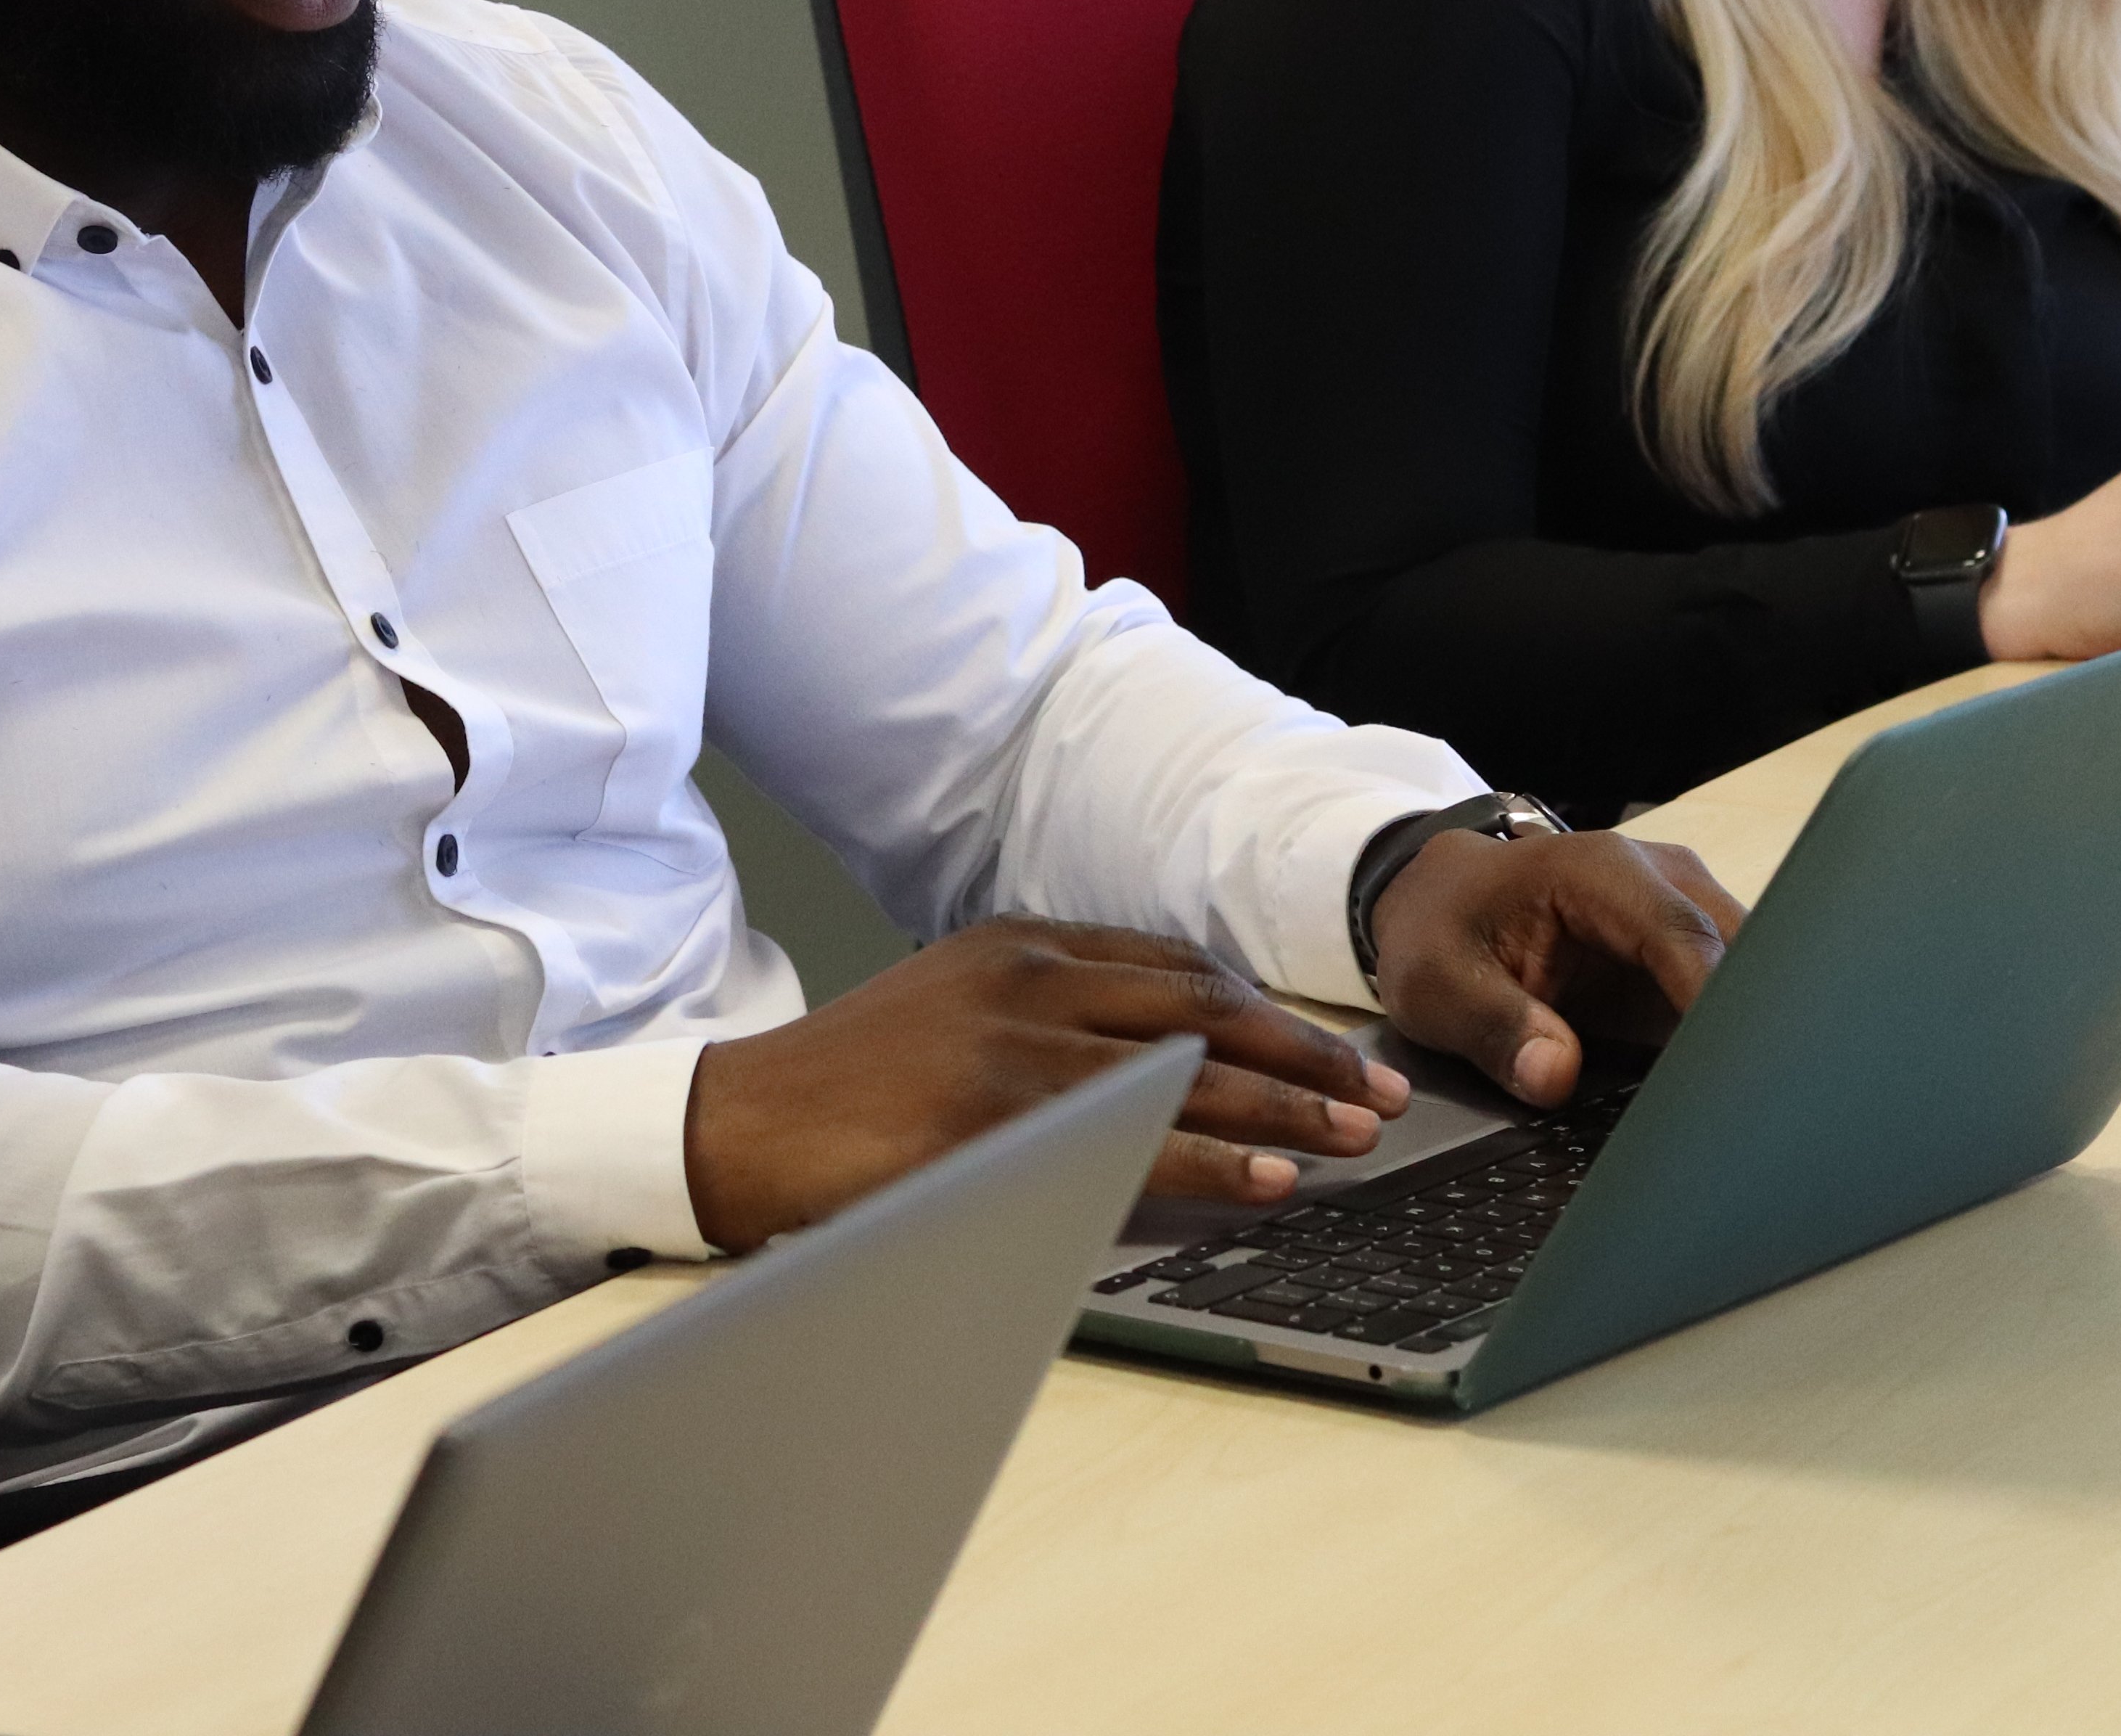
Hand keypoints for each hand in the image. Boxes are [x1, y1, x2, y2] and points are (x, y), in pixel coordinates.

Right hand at [681, 919, 1410, 1250]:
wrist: (738, 1123)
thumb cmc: (850, 1084)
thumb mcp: (957, 1013)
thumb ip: (1052, 1021)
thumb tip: (1167, 1066)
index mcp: (1023, 944)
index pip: (1182, 970)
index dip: (1271, 1012)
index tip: (1336, 1049)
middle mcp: (1028, 978)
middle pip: (1206, 1009)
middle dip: (1307, 1053)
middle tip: (1382, 1092)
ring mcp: (1013, 1044)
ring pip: (1187, 1070)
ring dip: (1286, 1106)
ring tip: (1356, 1136)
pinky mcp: (994, 1117)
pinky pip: (1132, 1138)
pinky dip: (1211, 1158)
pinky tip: (1267, 1177)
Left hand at [1366, 830, 1743, 1106]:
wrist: (1436, 901)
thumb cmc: (1437, 928)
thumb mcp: (1435, 982)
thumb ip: (1495, 1027)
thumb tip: (1556, 1076)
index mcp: (1602, 873)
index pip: (1683, 937)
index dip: (1714, 1006)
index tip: (1729, 1077)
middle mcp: (1661, 882)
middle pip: (1742, 955)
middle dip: (1748, 1030)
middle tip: (1742, 1111)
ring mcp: (1681, 917)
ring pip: (1749, 980)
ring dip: (1744, 1042)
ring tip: (1736, 1113)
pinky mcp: (1684, 958)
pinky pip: (1727, 1002)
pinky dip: (1725, 1048)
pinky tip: (1717, 1100)